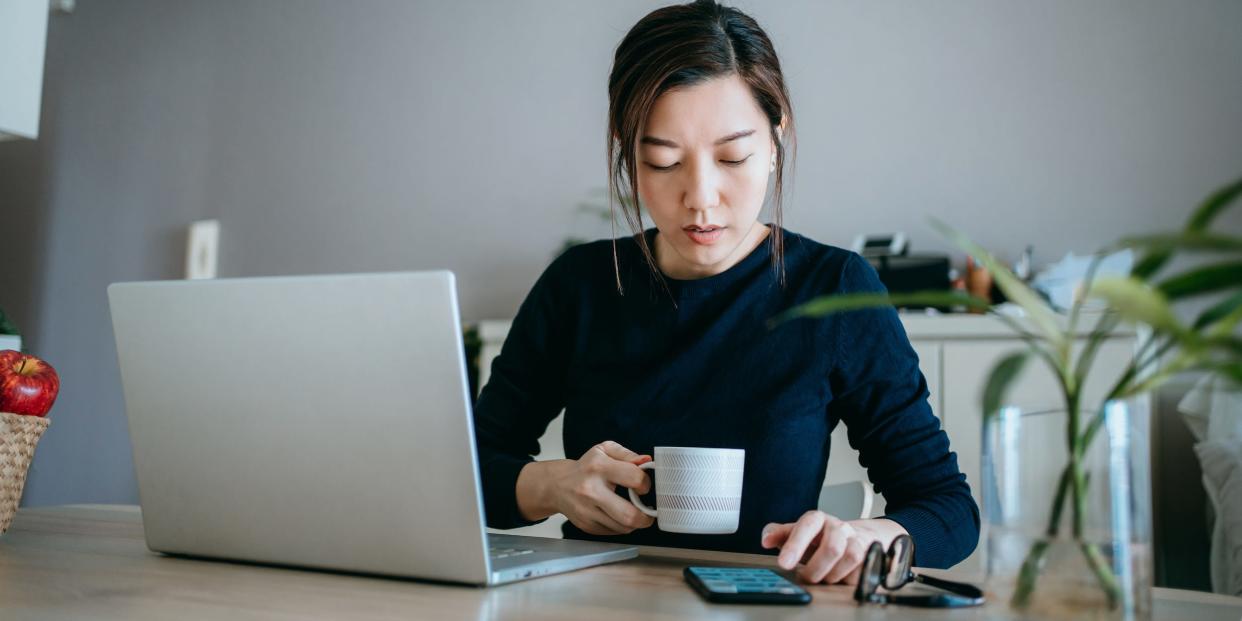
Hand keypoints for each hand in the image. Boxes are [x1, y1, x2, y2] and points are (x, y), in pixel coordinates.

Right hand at [516, 440, 654, 535]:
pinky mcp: (586, 525)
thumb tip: (646, 461)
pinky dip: (621, 526)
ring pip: (623, 527)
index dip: (645, 483)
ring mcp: (587, 511)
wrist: (557, 485)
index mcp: (599, 467)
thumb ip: (628, 454)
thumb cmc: (586, 467)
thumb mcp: (605, 450)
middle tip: (649, 512)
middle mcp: (591, 490)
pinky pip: (613, 532)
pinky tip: (618, 515)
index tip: (643, 486)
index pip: (634, 478)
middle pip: (629, 515)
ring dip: (635, 522)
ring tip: (634, 512)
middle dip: (646, 517)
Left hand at [760, 511, 907, 584]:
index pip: (807, 526)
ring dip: (832, 575)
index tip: (784, 563)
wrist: (855, 535)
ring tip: (822, 577)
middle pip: (832, 547)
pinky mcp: (871, 554)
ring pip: (849, 559)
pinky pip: (860, 571)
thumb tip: (766, 540)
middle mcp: (839, 527)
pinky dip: (846, 579)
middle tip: (805, 577)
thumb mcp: (796, 533)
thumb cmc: (819, 537)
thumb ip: (778, 534)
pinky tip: (838, 576)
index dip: (795, 545)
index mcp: (818, 519)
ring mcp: (857, 540)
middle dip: (816, 568)